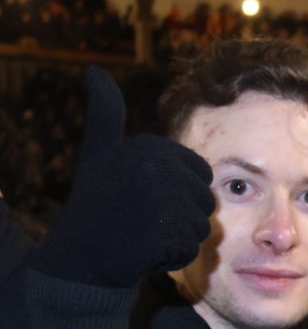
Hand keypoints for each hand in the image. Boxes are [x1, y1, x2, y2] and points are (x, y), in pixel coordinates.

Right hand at [28, 67, 213, 288]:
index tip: (142, 197)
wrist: (80, 256)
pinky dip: (172, 257)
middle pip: (205, 202)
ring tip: (142, 233)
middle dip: (181, 217)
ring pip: (201, 227)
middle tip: (141, 219)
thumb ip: (105, 113)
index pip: (202, 176)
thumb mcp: (100, 152)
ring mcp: (163, 200)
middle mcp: (158, 167)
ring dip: (178, 238)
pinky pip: (191, 249)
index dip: (178, 194)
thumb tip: (94, 71)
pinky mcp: (167, 233)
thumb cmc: (97, 203)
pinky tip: (144, 251)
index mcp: (151, 145)